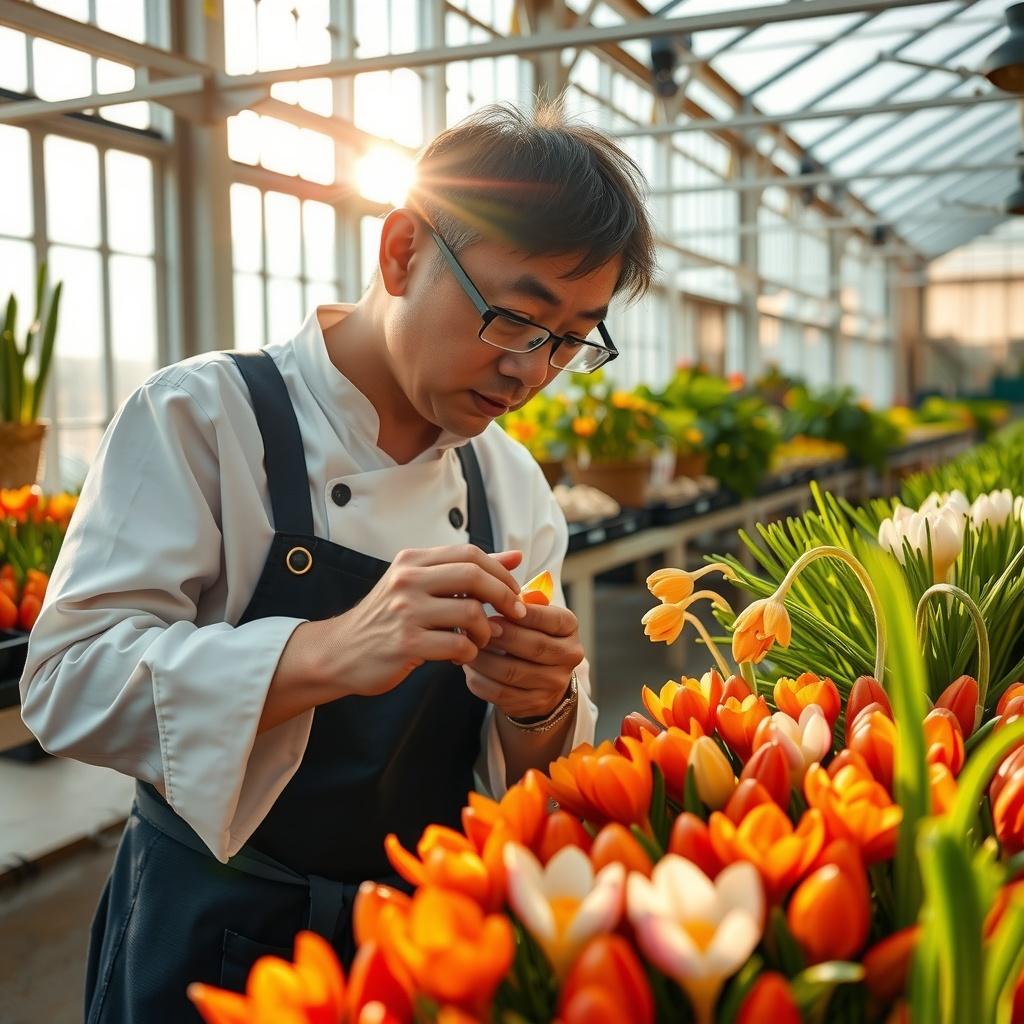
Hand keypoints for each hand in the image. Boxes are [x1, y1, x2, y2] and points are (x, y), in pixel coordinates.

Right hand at [302, 545, 526, 700]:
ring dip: (486, 632)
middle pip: (474, 576)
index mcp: (413, 561)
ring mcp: (406, 612)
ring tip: (480, 640)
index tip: (514, 592)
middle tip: (515, 615)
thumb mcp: (420, 585)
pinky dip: (469, 653)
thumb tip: (517, 556)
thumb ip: (466, 570)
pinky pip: (458, 646)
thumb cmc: (386, 619)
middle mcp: (408, 580)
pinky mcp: (406, 644)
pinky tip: (460, 657)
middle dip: (504, 596)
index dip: (500, 572)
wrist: (339, 652)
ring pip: (471, 613)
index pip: (470, 553)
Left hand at [464, 603, 583, 718]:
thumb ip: (521, 603)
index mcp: (570, 628)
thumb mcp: (535, 613)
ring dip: (484, 659)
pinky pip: (500, 693)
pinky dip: (480, 679)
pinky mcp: (535, 703)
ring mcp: (554, 683)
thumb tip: (496, 595)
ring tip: (468, 646)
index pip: (550, 619)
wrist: (543, 675)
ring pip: (513, 672)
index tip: (498, 608)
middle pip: (534, 647)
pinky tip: (470, 668)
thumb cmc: (532, 632)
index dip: (524, 615)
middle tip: (480, 628)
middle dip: (502, 637)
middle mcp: (569, 656)